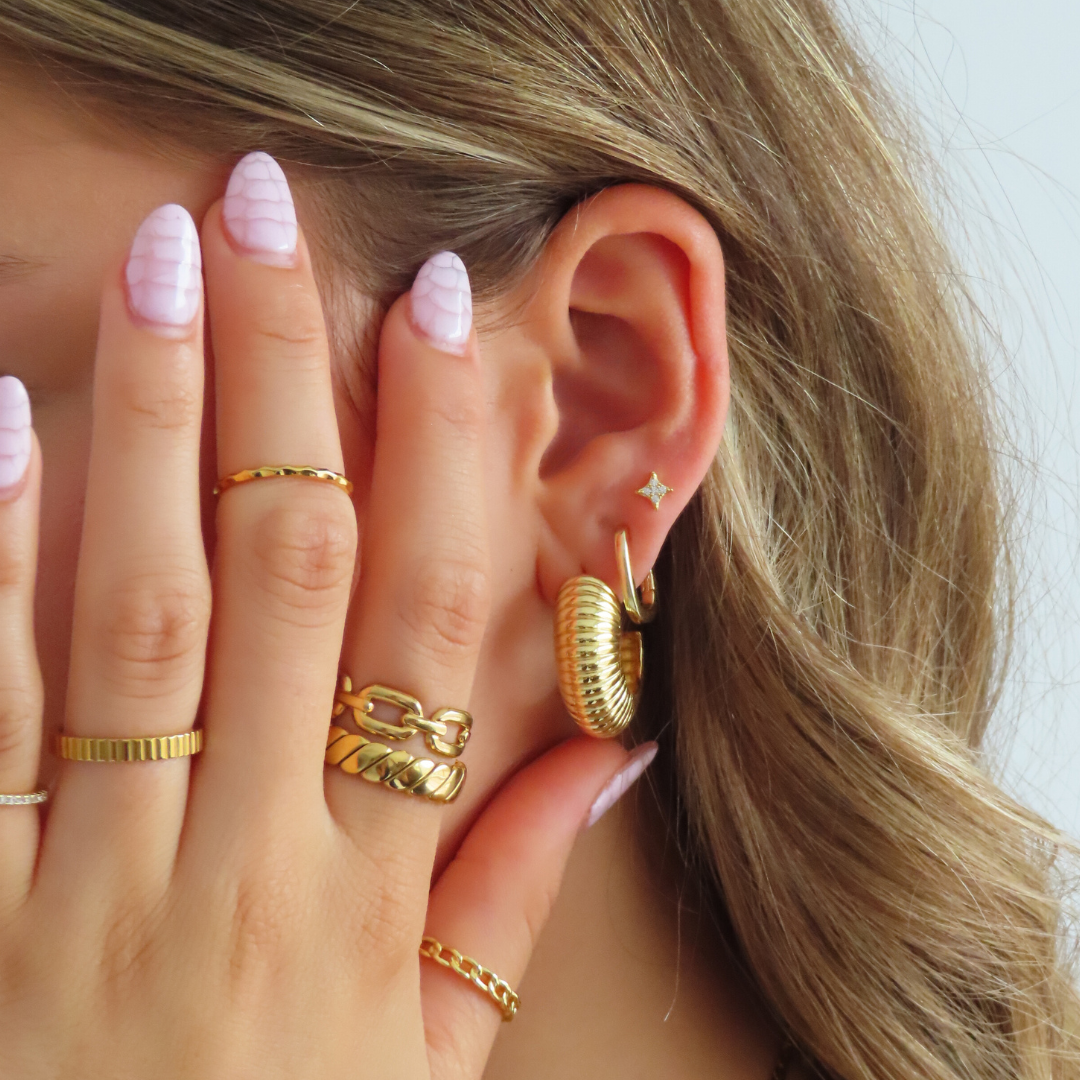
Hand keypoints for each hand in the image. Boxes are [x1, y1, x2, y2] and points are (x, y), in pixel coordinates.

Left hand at [0, 154, 637, 1077]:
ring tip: (166, 265)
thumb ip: (513, 898)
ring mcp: (100, 878)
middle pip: (285, 570)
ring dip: (156, 422)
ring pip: (138, 608)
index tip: (440, 317)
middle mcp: (248, 859)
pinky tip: (6, 422)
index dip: (443, 455)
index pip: (431, 622)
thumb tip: (608, 749)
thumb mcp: (433, 1067)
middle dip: (288, 380)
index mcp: (372, 894)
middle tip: (281, 218)